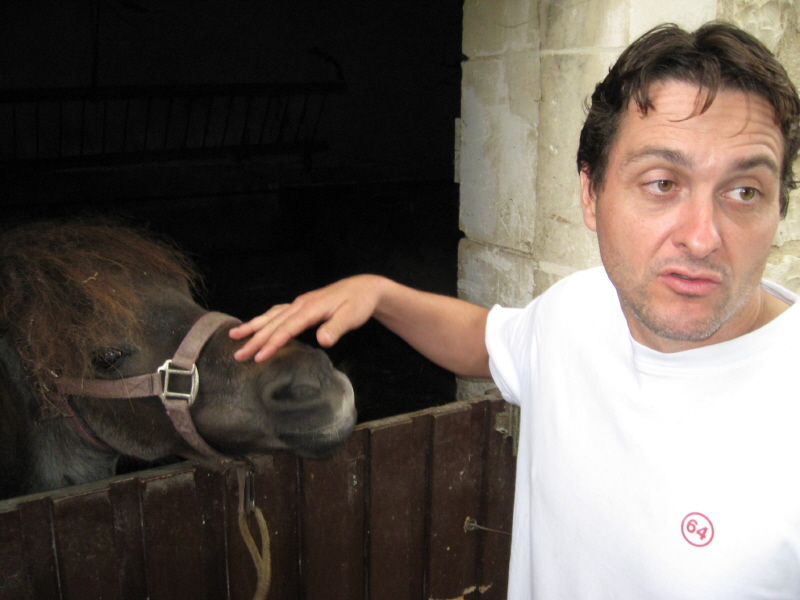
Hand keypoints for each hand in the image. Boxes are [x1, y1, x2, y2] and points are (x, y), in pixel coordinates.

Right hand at [229, 275, 383, 361]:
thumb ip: (336, 328)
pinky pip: (278, 312)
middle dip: (254, 340)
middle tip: (238, 355)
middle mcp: (300, 304)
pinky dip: (265, 319)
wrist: (364, 287)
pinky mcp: (302, 305)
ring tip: (234, 336)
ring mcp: (299, 303)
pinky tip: (257, 324)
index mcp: (310, 308)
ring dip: (253, 327)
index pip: (287, 328)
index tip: (259, 357)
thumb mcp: (351, 316)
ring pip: (271, 316)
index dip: (272, 343)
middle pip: (273, 324)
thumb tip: (323, 341)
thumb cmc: (358, 303)